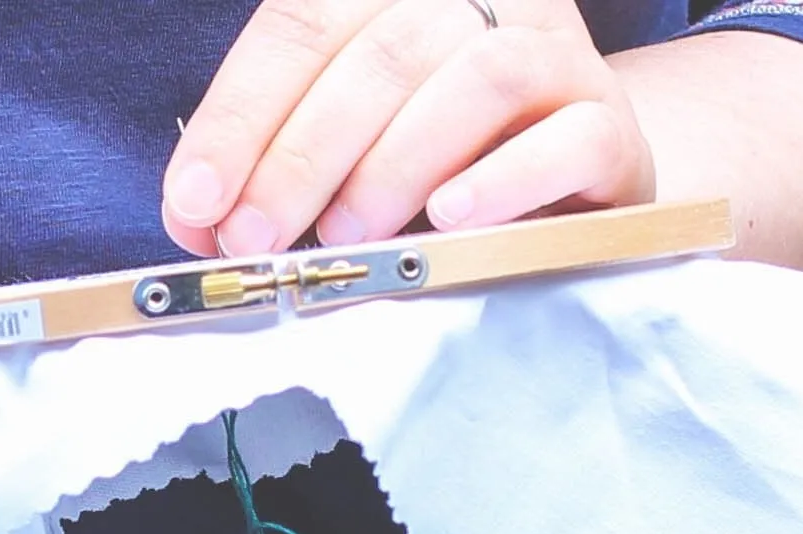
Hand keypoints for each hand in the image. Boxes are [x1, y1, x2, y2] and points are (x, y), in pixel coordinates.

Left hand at [163, 0, 653, 258]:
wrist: (574, 173)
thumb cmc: (440, 158)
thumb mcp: (349, 141)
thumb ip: (276, 163)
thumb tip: (199, 219)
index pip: (303, 23)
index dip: (240, 116)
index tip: (195, 201)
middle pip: (379, 54)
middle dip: (301, 156)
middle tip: (255, 240)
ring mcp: (553, 53)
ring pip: (471, 81)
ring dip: (393, 167)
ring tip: (346, 235)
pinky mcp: (607, 124)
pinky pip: (563, 140)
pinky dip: (500, 180)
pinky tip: (449, 219)